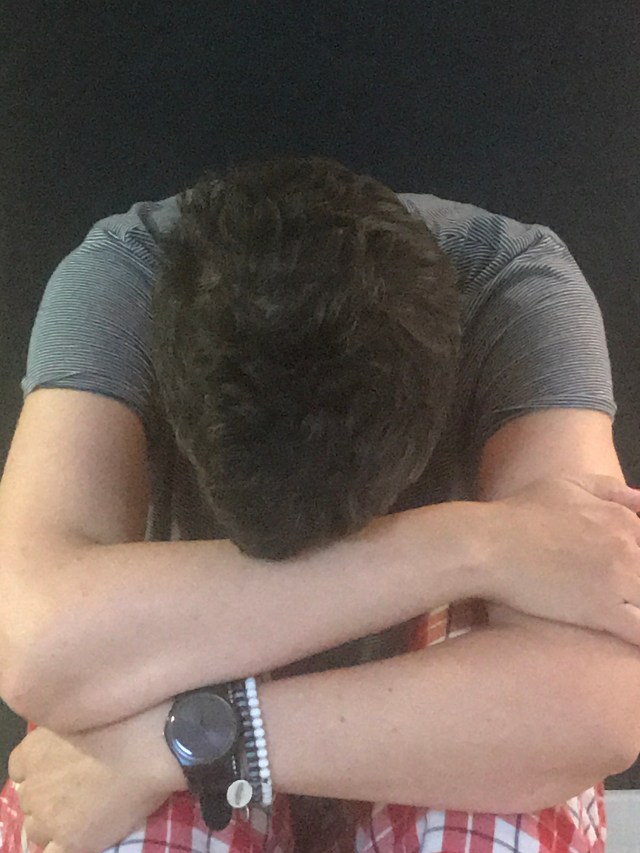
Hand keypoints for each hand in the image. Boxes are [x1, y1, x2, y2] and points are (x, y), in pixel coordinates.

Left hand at [8, 701, 186, 852]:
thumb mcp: (81, 716)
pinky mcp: (70, 842)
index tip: (60, 770)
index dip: (40, 772)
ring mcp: (48, 818)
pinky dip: (65, 847)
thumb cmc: (124, 720)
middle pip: (29, 800)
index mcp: (31, 752)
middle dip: (48, 798)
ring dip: (54, 824)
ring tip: (83, 815)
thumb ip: (63, 735)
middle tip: (78, 791)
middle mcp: (32, 786)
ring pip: (38, 830)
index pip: (19, 770)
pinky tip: (85, 835)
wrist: (149, 746)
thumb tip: (69, 746)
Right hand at [485, 473, 639, 645]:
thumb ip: (610, 490)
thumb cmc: (520, 512)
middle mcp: (629, 548)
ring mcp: (619, 581)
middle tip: (618, 594)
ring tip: (621, 612)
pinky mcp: (602, 612)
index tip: (624, 573)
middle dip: (637, 585)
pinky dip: (638, 639)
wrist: (488, 545)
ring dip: (638, 608)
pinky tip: (629, 643)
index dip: (634, 562)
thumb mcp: (566, 484)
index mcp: (623, 519)